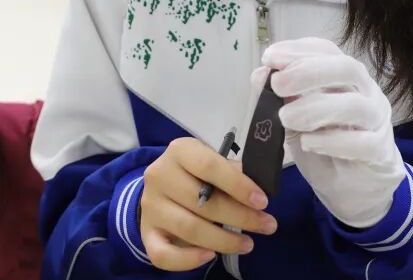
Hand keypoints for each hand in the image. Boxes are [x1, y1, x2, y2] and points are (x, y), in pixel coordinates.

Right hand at [140, 137, 277, 270]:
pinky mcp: (146, 233)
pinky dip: (188, 260)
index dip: (238, 185)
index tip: (263, 201)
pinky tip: (211, 256)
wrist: (159, 184)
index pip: (210, 167)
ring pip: (189, 229)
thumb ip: (231, 171)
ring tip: (248, 243)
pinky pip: (164, 255)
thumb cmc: (194, 170)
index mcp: (180, 151)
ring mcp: (150, 206)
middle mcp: (160, 176)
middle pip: (203, 201)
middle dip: (240, 216)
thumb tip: (259, 188)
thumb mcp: (211, 160)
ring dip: (224, 240)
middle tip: (267, 225)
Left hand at [254, 37, 404, 227]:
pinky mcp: (380, 151)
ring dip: (315, 108)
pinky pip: (363, 143)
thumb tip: (260, 74)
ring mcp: (376, 120)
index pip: (326, 50)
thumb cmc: (324, 143)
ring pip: (355, 105)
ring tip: (286, 118)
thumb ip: (278, 96)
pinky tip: (308, 143)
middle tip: (278, 84)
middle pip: (346, 68)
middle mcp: (365, 90)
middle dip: (308, 71)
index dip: (298, 50)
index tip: (269, 57)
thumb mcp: (294, 118)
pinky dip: (332, 141)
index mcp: (343, 75)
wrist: (354, 188)